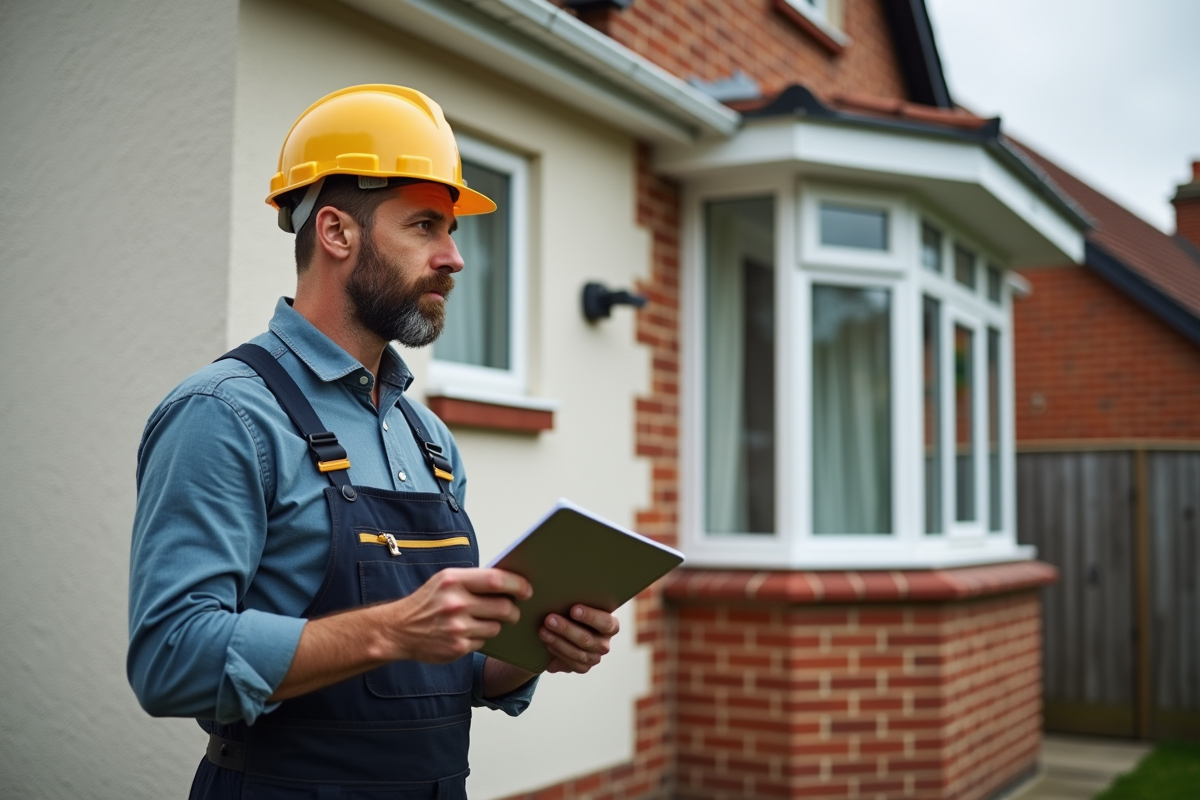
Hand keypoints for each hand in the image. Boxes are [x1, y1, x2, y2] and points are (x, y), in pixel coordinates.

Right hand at [385, 568, 532, 663]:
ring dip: (496, 625)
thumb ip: (473, 580)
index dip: (517, 584)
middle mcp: (456, 603)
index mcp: (454, 580)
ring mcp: (457, 627)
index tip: (527, 589)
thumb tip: (509, 582)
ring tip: (483, 621)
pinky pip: (484, 642)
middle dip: (513, 611)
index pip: (496, 579)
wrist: (398, 629)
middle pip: (503, 607)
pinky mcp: (457, 647)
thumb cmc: (427, 602)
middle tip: (513, 611)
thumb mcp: (445, 581)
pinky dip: (481, 638)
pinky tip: (467, 633)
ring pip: (496, 627)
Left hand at [539, 604, 619, 673]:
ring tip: (543, 631)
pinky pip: (572, 664)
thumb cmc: (572, 612)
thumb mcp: (577, 606)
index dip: (591, 617)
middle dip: (567, 629)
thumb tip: (565, 592)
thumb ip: (576, 602)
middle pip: (588, 639)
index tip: (574, 609)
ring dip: (558, 641)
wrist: (565, 631)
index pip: (606, 623)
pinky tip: (547, 643)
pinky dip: (558, 653)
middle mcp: (604, 643)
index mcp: (611, 625)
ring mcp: (595, 657)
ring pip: (578, 653)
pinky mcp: (583, 667)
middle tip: (549, 619)